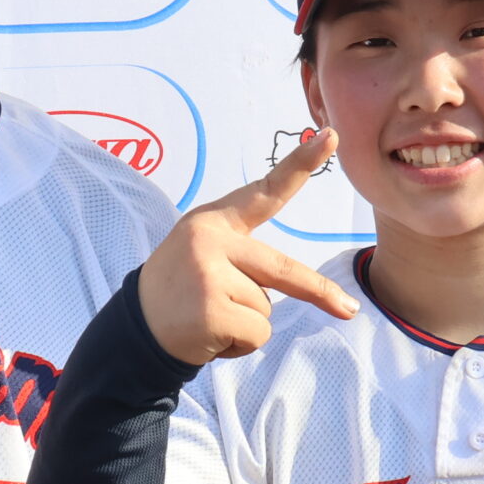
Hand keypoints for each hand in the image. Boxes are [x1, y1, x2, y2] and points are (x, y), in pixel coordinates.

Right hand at [136, 128, 356, 364]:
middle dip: (320, 293)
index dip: (299, 165)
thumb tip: (297, 287)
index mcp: (213, 221)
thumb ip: (245, 258)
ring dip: (246, 322)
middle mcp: (211, 241)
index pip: (264, 192)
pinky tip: (208, 335)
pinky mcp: (211, 312)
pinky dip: (240, 345)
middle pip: (283, 270)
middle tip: (348, 310)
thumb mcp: (202, 255)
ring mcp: (211, 277)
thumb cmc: (180, 292)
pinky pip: (257, 334)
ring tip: (208, 316)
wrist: (135, 330)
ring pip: (267, 308)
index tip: (331, 138)